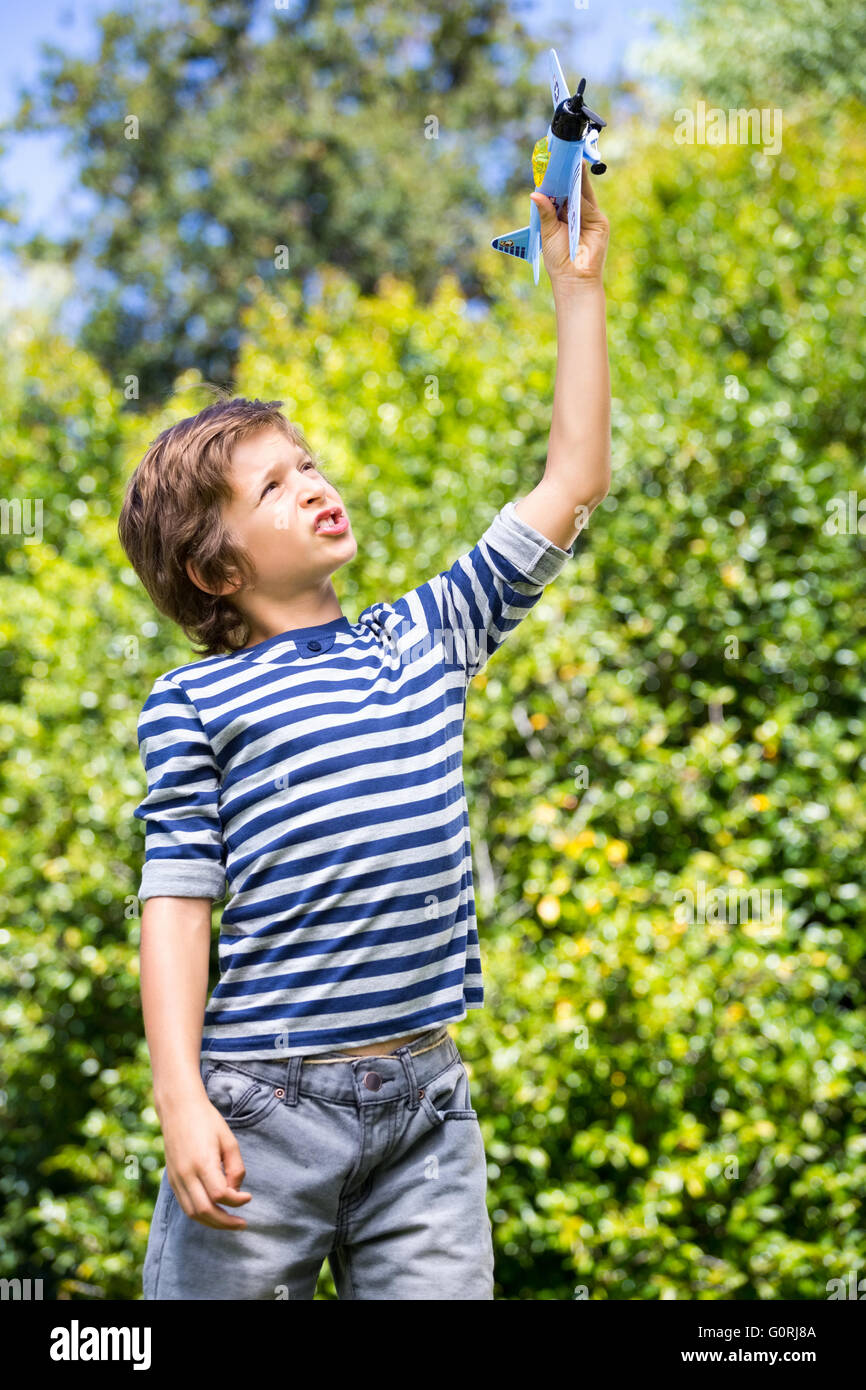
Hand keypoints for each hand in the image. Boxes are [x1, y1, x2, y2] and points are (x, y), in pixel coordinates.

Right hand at [160, 1090, 252, 1228]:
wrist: (179, 1109)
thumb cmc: (208, 1122)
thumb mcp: (229, 1140)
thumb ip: (235, 1168)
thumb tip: (235, 1192)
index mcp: (202, 1162)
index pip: (220, 1194)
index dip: (237, 1201)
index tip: (248, 1197)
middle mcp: (186, 1174)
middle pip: (205, 1211)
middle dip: (225, 1222)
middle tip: (242, 1224)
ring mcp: (176, 1179)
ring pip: (193, 1213)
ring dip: (212, 1223)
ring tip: (229, 1223)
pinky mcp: (172, 1180)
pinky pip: (185, 1206)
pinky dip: (200, 1215)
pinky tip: (214, 1213)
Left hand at [530, 167, 608, 290]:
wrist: (574, 278)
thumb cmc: (559, 259)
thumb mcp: (548, 232)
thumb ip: (545, 212)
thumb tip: (535, 193)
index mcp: (564, 217)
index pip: (561, 194)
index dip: (557, 180)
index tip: (550, 165)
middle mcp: (578, 214)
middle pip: (574, 190)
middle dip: (568, 174)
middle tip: (561, 156)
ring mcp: (590, 217)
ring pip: (582, 193)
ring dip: (575, 178)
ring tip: (567, 161)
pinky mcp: (599, 222)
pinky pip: (588, 204)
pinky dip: (582, 191)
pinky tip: (575, 179)